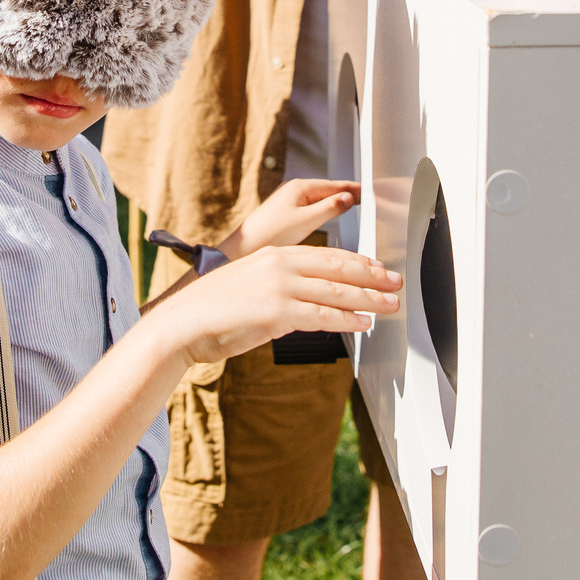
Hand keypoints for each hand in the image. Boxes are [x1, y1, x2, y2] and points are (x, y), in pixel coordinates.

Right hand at [146, 245, 401, 368]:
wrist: (183, 322)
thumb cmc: (213, 309)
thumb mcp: (250, 286)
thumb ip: (280, 287)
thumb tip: (308, 302)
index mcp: (274, 255)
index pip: (326, 254)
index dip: (357, 262)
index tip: (377, 268)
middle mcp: (280, 265)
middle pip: (338, 268)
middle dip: (372, 277)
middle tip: (396, 283)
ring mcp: (280, 288)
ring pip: (336, 292)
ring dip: (369, 300)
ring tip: (390, 306)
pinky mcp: (278, 313)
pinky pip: (322, 317)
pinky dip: (347, 321)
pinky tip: (364, 324)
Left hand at [222, 178, 359, 257]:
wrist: (242, 248)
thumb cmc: (268, 233)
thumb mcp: (305, 221)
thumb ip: (329, 208)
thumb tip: (348, 198)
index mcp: (301, 188)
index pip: (337, 185)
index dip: (356, 188)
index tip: (372, 189)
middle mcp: (295, 191)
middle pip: (330, 190)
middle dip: (350, 193)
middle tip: (369, 196)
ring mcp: (291, 202)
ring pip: (322, 199)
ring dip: (338, 201)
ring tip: (355, 204)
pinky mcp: (287, 214)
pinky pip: (314, 208)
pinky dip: (327, 210)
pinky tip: (331, 216)